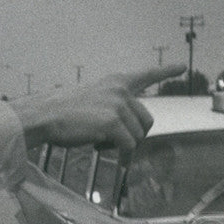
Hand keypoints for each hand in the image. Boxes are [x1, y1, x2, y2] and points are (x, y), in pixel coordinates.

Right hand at [11, 64, 185, 163]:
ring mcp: (117, 106)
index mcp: (114, 82)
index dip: (165, 71)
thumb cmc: (60, 112)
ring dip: (124, 146)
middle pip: (146, 119)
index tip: (181, 66)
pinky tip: (109, 156)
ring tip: (101, 144)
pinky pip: (128, 146)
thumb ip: (110, 105)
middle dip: (134, 135)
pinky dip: (123, 156)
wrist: (42, 115)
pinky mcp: (112, 123)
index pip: (145, 75)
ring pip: (138, 135)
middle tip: (113, 142)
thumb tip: (124, 128)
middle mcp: (120, 91)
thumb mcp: (90, 98)